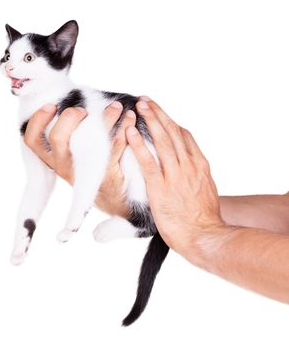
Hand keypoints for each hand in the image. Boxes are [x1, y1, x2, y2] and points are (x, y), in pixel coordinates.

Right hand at [23, 102, 136, 217]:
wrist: (109, 193)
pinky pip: (115, 146)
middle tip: (83, 110)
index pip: (32, 140)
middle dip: (69, 117)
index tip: (51, 105)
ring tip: (116, 106)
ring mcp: (82, 170)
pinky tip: (130, 117)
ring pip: (91, 141)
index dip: (37, 120)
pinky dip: (124, 128)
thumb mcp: (72, 149)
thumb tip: (77, 97)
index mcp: (51, 156)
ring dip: (106, 117)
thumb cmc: (88, 161)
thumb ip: (69, 128)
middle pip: (57, 138)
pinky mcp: (105, 172)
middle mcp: (63, 164)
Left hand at [126, 98, 225, 259]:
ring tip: (139, 106)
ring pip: (162, 141)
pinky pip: (148, 161)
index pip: (184, 136)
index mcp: (199, 164)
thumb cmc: (203, 217)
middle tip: (146, 100)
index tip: (161, 113)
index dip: (170, 122)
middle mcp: (188, 165)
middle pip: (172, 132)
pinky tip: (130, 132)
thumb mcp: (205, 190)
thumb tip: (189, 167)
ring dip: (150, 120)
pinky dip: (139, 145)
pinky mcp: (161, 187)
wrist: (205, 236)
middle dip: (158, 114)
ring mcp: (175, 175)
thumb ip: (196, 175)